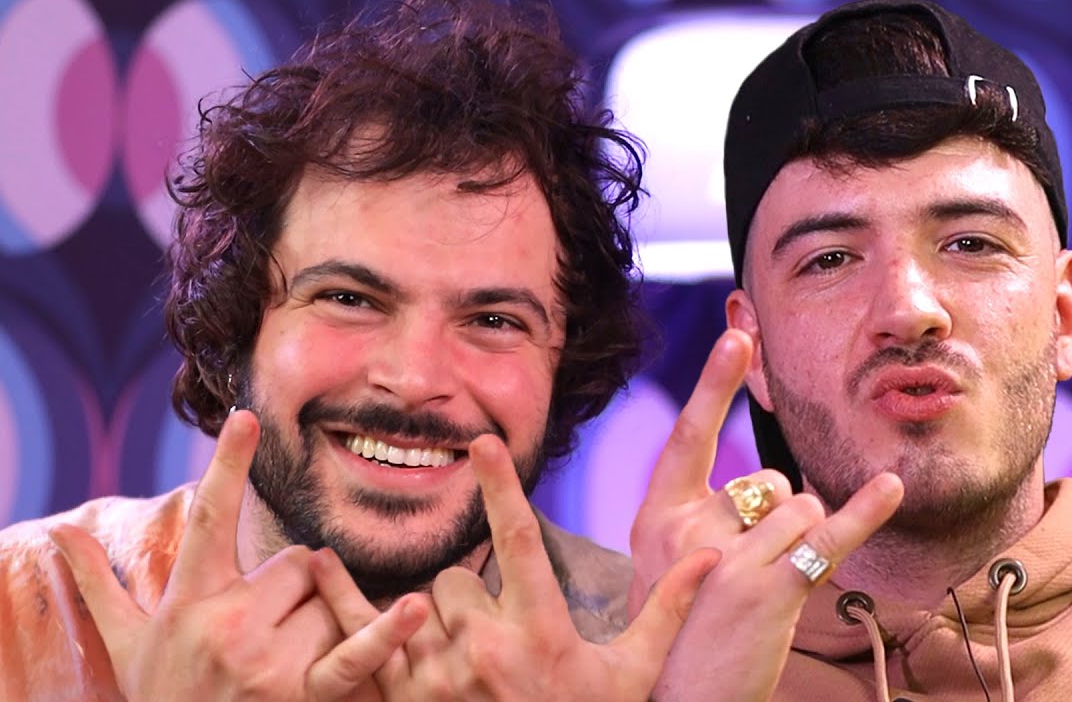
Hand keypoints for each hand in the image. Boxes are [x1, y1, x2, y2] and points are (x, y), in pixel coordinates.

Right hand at [50, 409, 425, 700]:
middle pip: (301, 562)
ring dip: (325, 619)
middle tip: (268, 627)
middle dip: (296, 587)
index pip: (211, 520)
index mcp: (190, 602)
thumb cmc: (164, 695)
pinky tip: (417, 608)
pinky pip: (355, 654)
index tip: (246, 418)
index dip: (228, 466)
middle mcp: (228, 627)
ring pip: (332, 600)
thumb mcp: (127, 643)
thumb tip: (62, 534)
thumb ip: (100, 585)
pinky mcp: (304, 695)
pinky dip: (387, 632)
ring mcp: (268, 663)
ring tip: (290, 656)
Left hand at [314, 433, 719, 700]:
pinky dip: (341, 602)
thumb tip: (709, 557)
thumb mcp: (631, 676)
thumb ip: (666, 612)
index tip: (480, 442)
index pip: (519, 543)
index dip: (500, 488)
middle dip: (472, 589)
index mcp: (539, 634)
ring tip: (447, 632)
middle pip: (457, 578)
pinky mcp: (401, 700)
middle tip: (493, 626)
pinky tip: (316, 563)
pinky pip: (360, 638)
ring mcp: (435, 678)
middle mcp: (481, 651)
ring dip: (432, 611)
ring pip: (417, 602)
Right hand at [629, 329, 903, 700]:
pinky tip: (890, 488)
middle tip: (750, 572)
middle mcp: (687, 530)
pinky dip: (863, 512)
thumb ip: (705, 518)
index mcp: (655, 518)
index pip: (687, 435)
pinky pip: (827, 537)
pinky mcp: (769, 588)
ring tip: (768, 590)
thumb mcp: (671, 566)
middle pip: (765, 482)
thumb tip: (769, 483)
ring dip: (802, 542)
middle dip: (779, 514)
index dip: (713, 381)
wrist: (673, 700)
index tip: (738, 333)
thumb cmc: (679, 630)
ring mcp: (727, 557)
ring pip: (799, 508)